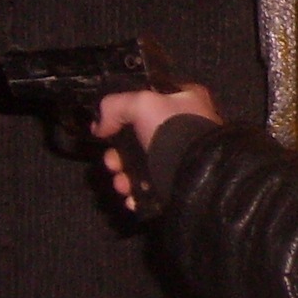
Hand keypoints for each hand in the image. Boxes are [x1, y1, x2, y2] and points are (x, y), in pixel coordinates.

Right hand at [92, 83, 221, 209]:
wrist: (198, 176)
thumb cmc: (176, 132)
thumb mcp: (142, 103)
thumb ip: (114, 106)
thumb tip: (98, 126)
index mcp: (185, 100)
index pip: (147, 100)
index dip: (122, 113)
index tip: (106, 129)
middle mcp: (185, 128)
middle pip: (137, 138)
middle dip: (117, 154)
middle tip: (112, 163)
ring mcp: (182, 158)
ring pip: (141, 165)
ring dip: (123, 176)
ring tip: (121, 184)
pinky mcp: (178, 183)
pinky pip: (151, 187)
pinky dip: (136, 193)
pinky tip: (131, 197)